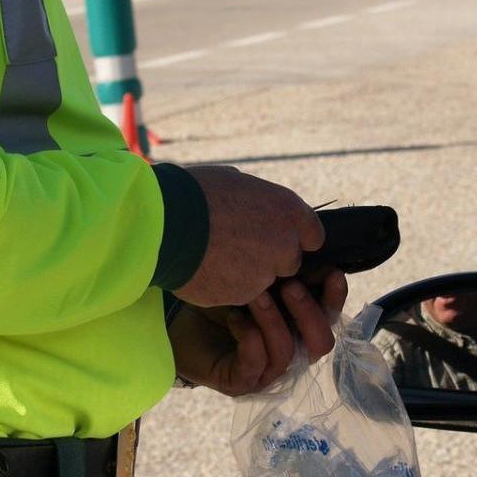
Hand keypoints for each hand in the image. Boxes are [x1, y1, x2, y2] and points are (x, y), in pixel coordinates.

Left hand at [169, 271, 347, 395]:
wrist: (177, 319)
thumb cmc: (220, 296)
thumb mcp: (257, 279)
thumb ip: (286, 271)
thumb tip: (312, 248)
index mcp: (299, 327)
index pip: (329, 318)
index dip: (335, 298)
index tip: (331, 272)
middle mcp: (289, 353)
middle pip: (321, 344)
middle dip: (309, 313)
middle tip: (290, 285)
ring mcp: (265, 372)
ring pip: (287, 354)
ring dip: (274, 321)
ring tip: (255, 295)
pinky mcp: (240, 381)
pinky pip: (255, 363)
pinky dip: (249, 337)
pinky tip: (234, 317)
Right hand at [174, 165, 325, 306]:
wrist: (164, 224)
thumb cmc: (194, 193)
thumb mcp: (234, 182)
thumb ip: (257, 200)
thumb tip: (254, 203)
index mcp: (288, 210)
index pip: (312, 235)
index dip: (292, 237)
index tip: (274, 236)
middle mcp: (285, 244)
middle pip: (289, 262)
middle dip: (269, 259)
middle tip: (237, 247)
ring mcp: (266, 273)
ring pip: (263, 280)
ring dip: (245, 274)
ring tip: (214, 256)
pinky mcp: (244, 295)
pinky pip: (239, 293)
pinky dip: (226, 286)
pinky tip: (205, 269)